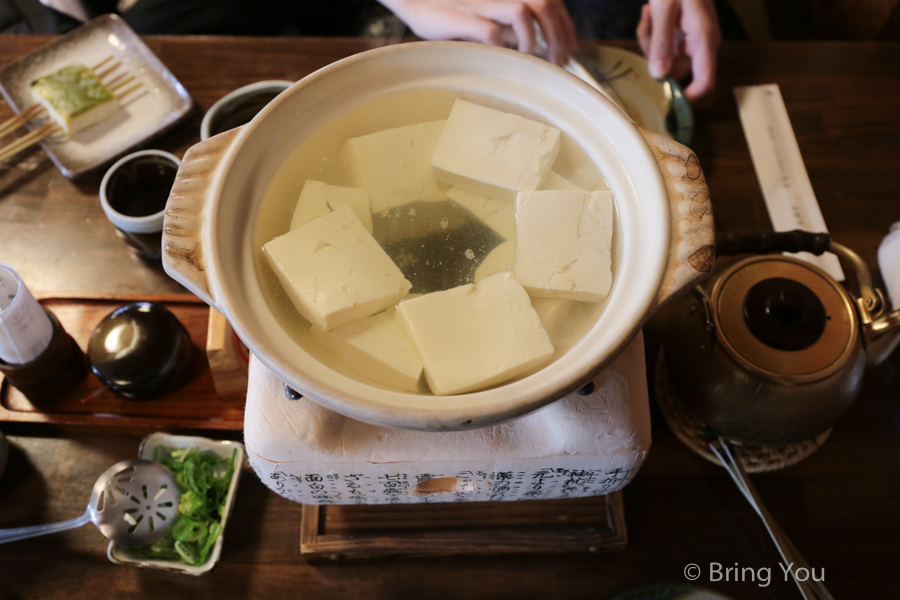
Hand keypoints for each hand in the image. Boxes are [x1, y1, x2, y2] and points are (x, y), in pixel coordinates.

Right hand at [381, 0, 577, 65]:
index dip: (566, 25)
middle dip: (558, 35)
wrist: (415, 1)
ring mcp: (481, 2)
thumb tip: (540, 45)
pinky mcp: (462, 17)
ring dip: (533, 38)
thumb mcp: (490, 16)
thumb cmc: (452, 13)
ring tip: (530, 56)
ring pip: (523, 11)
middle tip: (558, 61)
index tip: (571, 48)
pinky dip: (501, 46)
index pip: (551, 1)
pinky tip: (500, 57)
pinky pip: (491, 30)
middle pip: (544, 4)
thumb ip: (512, 26)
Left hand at [636, 0, 720, 101]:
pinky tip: (651, 13)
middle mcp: (702, 44)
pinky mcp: (682, 35)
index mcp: (704, 39)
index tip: (663, 102)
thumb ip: (661, 41)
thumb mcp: (664, 7)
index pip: (705, 83)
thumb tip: (659, 76)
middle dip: (655, 56)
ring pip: (666, 60)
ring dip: (650, 42)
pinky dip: (652, 34)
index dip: (687, 98)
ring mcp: (692, 40)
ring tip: (649, 15)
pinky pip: (664, 47)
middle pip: (676, 72)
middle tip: (647, 28)